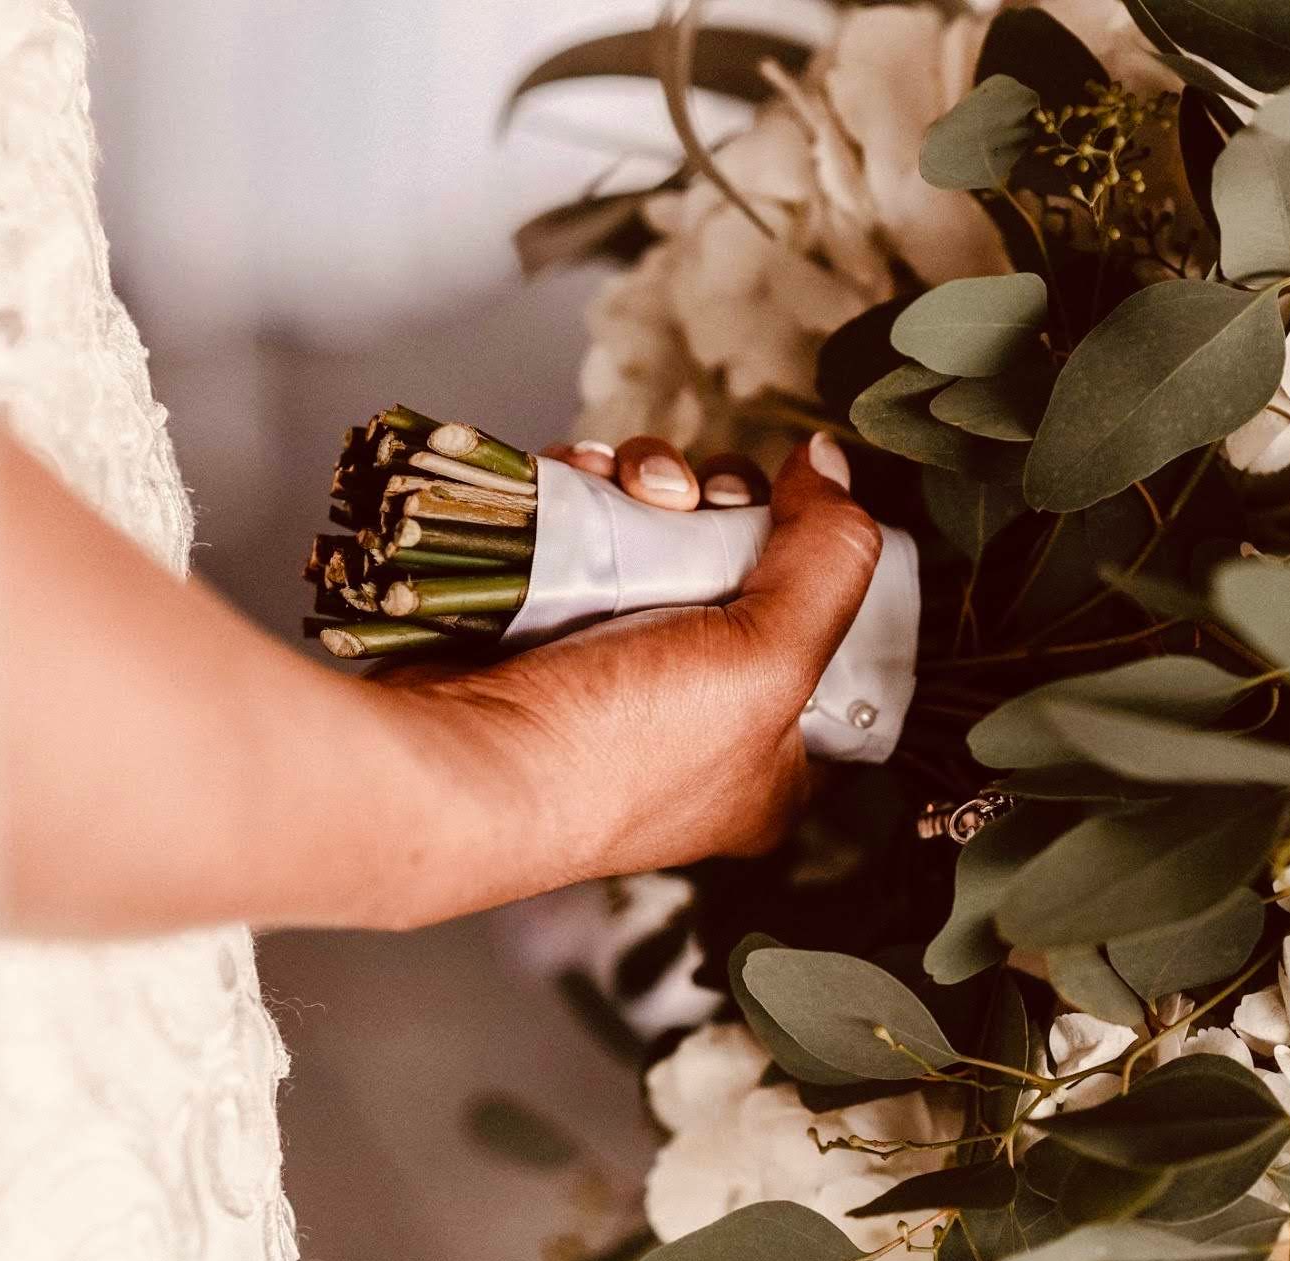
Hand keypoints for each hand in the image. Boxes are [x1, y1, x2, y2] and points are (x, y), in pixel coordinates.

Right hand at [374, 432, 880, 890]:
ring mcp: (611, 666)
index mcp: (768, 756)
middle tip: (694, 503)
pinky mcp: (542, 622)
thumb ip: (829, 561)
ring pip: (659, 532)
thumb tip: (831, 465)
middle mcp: (694, 714)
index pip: (825, 640)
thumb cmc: (621, 750)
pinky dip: (582, 491)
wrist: (459, 766)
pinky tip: (575, 478)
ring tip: (626, 485)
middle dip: (720, 503)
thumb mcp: (772, 661)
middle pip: (740, 563)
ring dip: (649, 482)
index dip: (816, 563)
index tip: (793, 514)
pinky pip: (583, 529)